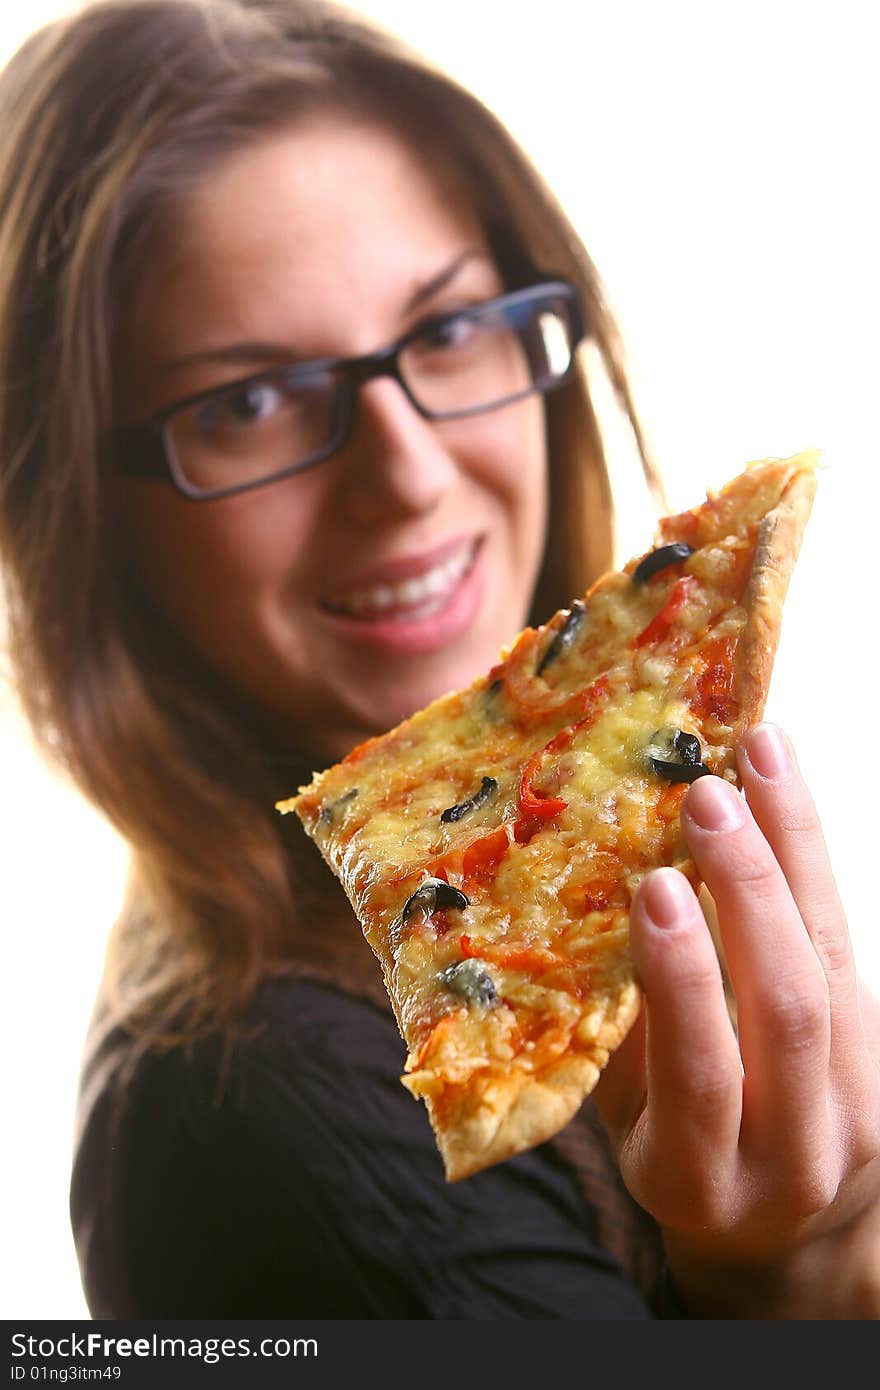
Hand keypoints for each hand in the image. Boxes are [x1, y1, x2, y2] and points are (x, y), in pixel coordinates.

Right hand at [596, 723, 879, 1317]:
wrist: (781, 1226)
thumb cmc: (670, 1153)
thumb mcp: (626, 1122)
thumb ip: (613, 1032)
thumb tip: (571, 904)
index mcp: (701, 1181)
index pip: (702, 1076)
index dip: (683, 980)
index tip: (656, 886)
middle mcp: (793, 1155)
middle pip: (789, 1010)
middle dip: (750, 891)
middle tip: (708, 798)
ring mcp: (855, 1106)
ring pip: (833, 963)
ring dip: (794, 850)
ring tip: (759, 756)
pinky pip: (847, 940)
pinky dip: (811, 856)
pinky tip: (781, 787)